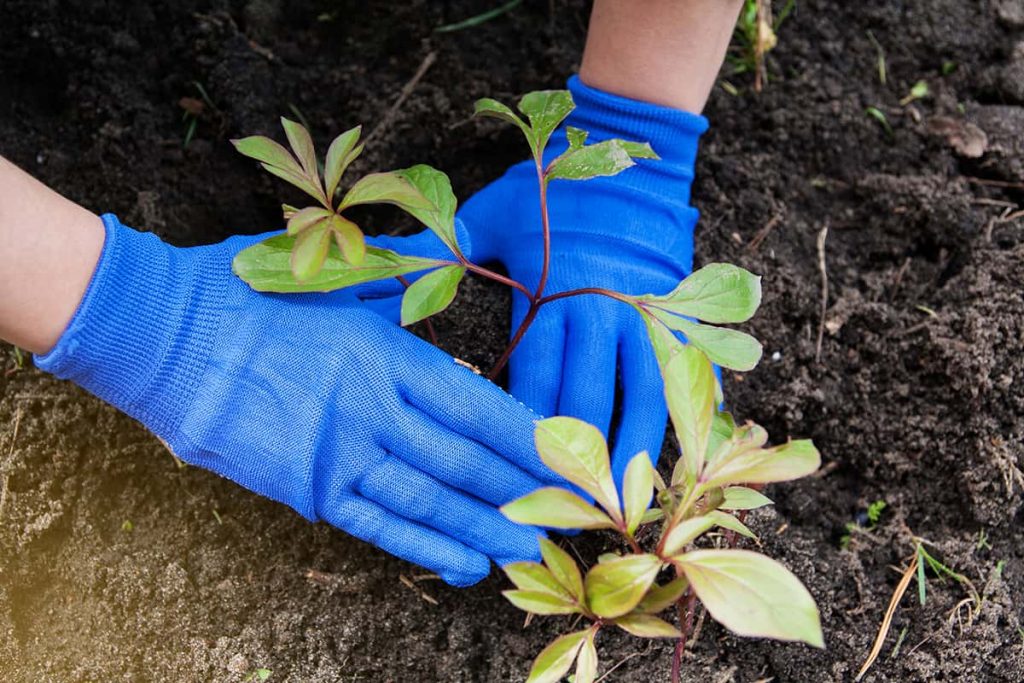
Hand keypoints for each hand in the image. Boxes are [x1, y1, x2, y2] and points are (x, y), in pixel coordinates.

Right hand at [36, 215, 556, 585]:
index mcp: (385, 351)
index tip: (568, 459)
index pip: (477, 404)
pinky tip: (464, 563)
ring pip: (431, 500)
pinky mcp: (304, 487)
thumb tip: (434, 256)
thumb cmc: (242, 294)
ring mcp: (339, 452)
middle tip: (570, 515)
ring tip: (532, 550)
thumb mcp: (327, 275)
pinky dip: (424, 546)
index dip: (528, 437)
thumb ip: (391, 275)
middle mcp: (374, 407)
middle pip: (467, 460)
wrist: (158, 332)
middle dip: (523, 490)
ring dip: (487, 528)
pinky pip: (377, 524)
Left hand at [458, 76, 708, 482]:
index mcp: (547, 295)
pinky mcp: (673, 320)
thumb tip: (373, 261)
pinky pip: (679, 379)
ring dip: (624, 455)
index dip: (521, 429)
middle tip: (554, 515)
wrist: (626, 160)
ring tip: (611, 504)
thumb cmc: (549, 192)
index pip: (533, 376)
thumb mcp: (488, 213)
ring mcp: (642, 319)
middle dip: (567, 461)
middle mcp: (597, 313)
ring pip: (636, 399)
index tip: (507, 475)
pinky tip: (661, 459)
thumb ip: (438, 248)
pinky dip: (673, 420)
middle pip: (581, 401)